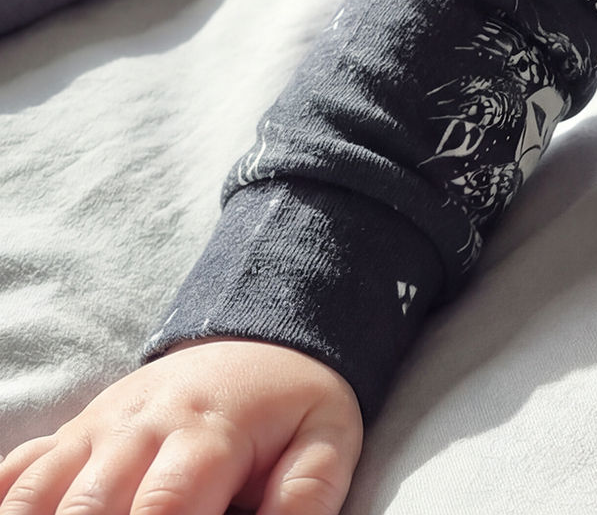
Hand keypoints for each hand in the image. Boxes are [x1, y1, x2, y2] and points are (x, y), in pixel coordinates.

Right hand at [0, 339, 360, 514]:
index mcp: (208, 433)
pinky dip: (5, 503)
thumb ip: (306, 495)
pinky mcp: (72, 435)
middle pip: (87, 509)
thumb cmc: (292, 403)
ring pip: (38, 493)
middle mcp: (142, 428)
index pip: (164, 508)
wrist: (262, 338)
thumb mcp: (325, 438)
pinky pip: (18, 470)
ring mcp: (99, 429)